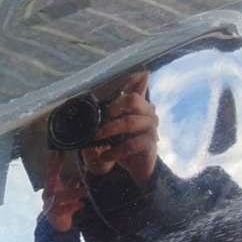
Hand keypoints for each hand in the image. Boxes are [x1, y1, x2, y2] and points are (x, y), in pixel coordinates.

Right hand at [42, 152, 87, 231]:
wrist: (57, 222)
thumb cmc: (63, 203)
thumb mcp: (69, 189)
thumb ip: (75, 180)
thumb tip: (85, 168)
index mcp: (51, 184)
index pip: (52, 170)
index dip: (55, 161)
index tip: (59, 151)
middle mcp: (48, 192)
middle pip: (54, 182)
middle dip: (60, 173)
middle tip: (76, 170)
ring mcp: (49, 203)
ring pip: (61, 197)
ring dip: (74, 194)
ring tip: (86, 192)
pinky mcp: (54, 214)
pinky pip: (63, 210)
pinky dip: (72, 207)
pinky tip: (81, 204)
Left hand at [81, 72, 158, 186]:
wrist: (136, 168)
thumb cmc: (124, 142)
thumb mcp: (114, 125)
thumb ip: (108, 112)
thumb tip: (90, 103)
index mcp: (139, 104)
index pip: (138, 85)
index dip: (132, 78)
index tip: (129, 73)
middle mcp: (148, 112)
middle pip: (132, 99)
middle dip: (113, 106)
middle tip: (103, 115)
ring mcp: (150, 127)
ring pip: (129, 122)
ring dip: (109, 130)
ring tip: (96, 138)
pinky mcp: (150, 143)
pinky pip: (130, 145)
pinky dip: (114, 151)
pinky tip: (105, 156)